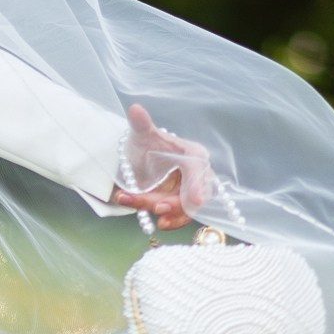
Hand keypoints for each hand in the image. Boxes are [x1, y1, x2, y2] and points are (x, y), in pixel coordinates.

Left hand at [111, 101, 214, 231]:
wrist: (138, 159)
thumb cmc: (145, 144)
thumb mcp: (142, 135)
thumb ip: (141, 124)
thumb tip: (135, 109)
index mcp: (194, 155)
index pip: (198, 171)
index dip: (197, 186)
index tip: (194, 201)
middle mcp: (197, 174)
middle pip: (194, 194)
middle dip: (177, 204)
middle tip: (157, 208)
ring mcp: (190, 191)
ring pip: (185, 207)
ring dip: (171, 214)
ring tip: (156, 220)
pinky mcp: (182, 204)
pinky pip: (181, 215)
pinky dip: (172, 221)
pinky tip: (161, 224)